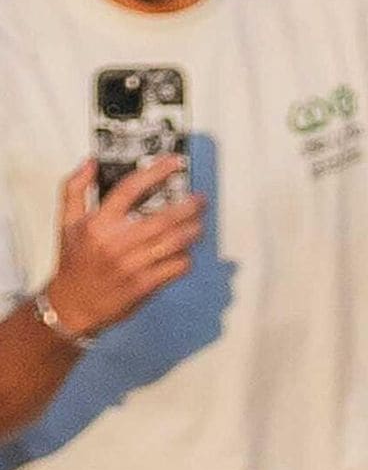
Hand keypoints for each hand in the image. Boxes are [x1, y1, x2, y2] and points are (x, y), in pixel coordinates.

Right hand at [45, 158, 205, 337]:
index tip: (174, 162)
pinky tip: (186, 250)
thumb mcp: (66, 223)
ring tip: (198, 222)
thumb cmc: (73, 263)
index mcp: (98, 225)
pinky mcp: (144, 285)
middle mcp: (116, 243)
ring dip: (193, 229)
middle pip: (164, 218)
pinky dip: (186, 256)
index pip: (130, 189)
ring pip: (176, 241)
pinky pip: (177, 266)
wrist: (72, 306)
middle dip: (189, 206)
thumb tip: (90, 163)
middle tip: (199, 199)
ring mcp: (132, 265)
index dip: (156, 172)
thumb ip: (75, 189)